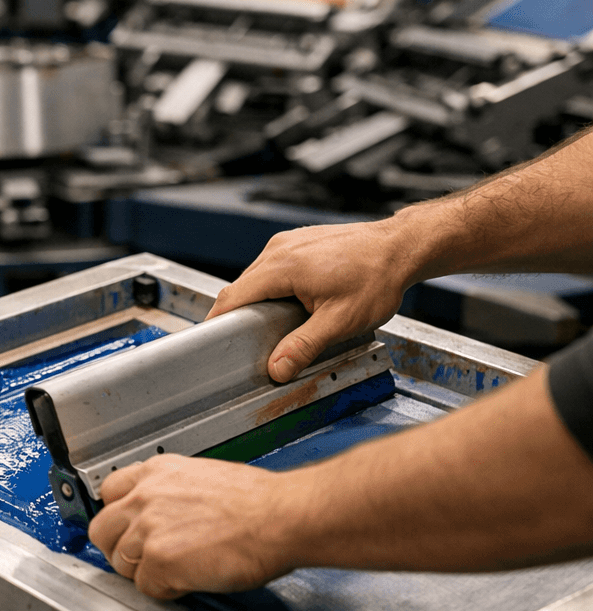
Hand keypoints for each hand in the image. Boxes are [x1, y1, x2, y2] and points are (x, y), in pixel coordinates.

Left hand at [87, 455, 297, 598]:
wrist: (282, 517)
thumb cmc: (259, 502)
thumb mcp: (204, 477)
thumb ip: (172, 493)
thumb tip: (166, 514)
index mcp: (156, 472)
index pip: (109, 492)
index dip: (119, 516)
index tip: (127, 528)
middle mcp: (144, 496)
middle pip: (102, 530)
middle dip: (119, 549)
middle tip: (143, 560)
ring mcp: (148, 529)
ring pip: (121, 563)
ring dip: (144, 573)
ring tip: (176, 571)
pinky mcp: (159, 560)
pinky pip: (147, 587)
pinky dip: (167, 590)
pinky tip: (191, 581)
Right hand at [207, 220, 421, 380]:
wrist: (400, 247)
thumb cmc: (376, 278)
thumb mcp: (340, 321)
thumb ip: (303, 346)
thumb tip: (276, 369)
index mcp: (281, 267)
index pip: (231, 296)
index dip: (217, 321)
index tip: (210, 340)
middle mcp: (278, 249)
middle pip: (241, 287)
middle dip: (240, 315)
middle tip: (247, 342)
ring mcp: (287, 242)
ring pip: (256, 277)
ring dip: (258, 300)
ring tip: (276, 323)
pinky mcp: (297, 241)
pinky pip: (272, 267)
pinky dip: (273, 286)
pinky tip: (293, 302)